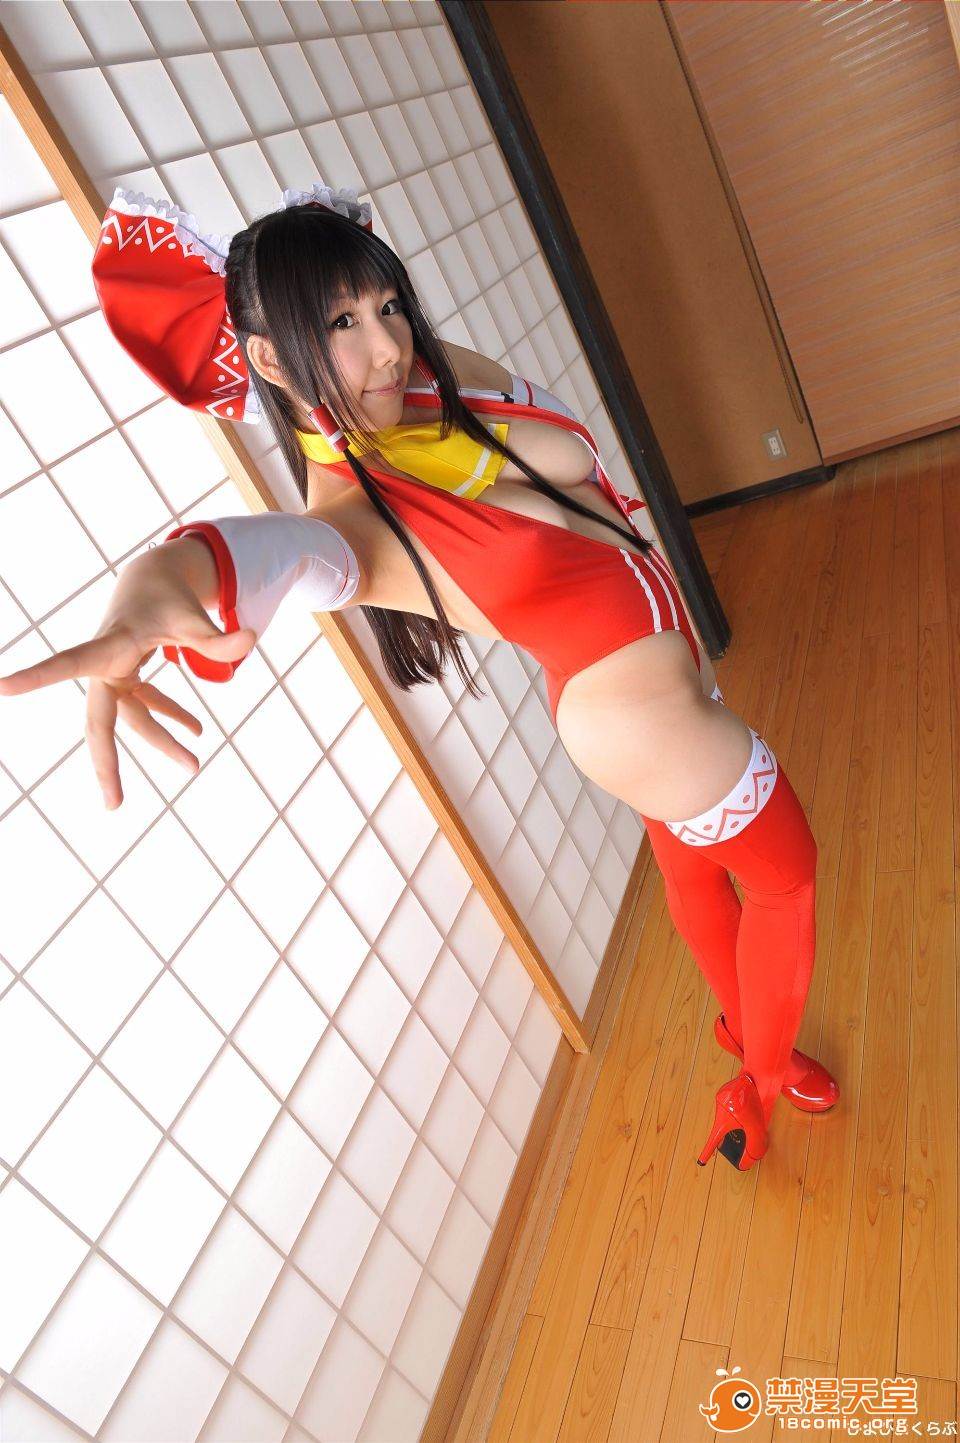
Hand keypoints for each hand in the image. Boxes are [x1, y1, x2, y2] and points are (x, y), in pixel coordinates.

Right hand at [0, 546, 255, 810]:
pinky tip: (196, 732)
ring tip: (195, 765)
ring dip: (163, 740)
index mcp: (110, 643)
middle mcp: (105, 663)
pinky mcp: (126, 677)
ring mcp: (114, 674)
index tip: (2, 686)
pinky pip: (145, 706)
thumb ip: (217, 637)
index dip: (38, 676)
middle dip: (107, 762)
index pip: (70, 662)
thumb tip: (251, 640)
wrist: (154, 580)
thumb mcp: (192, 617)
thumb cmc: (167, 596)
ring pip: (132, 719)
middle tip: (114, 804)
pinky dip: (169, 716)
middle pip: (99, 720)